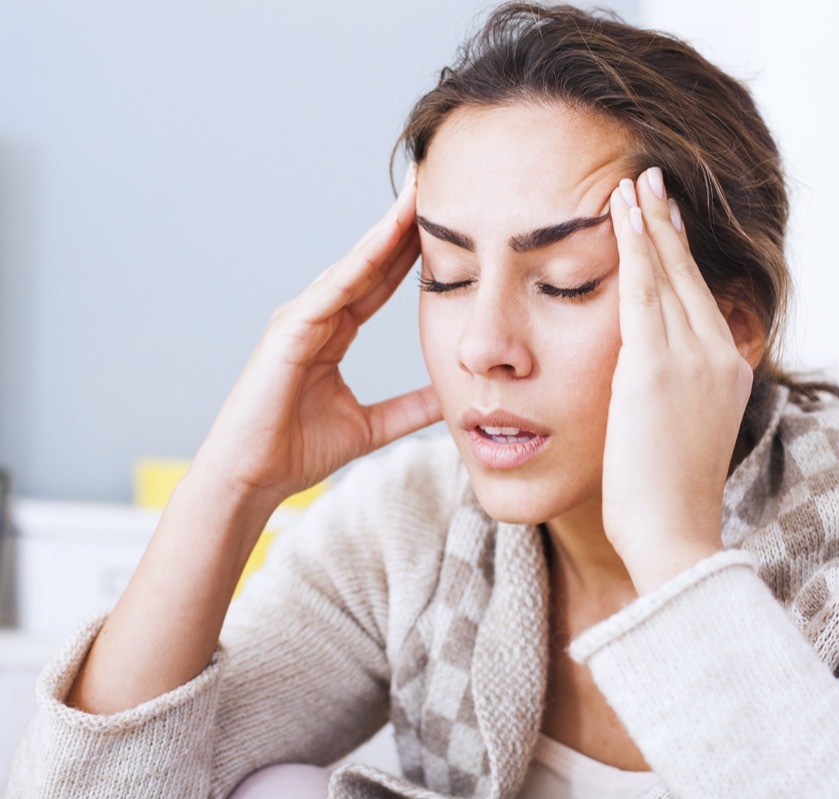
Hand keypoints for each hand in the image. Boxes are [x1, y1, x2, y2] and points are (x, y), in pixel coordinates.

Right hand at [192, 168, 440, 509]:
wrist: (251, 480)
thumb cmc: (296, 451)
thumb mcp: (373, 425)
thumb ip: (410, 408)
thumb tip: (452, 396)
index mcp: (333, 331)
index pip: (381, 280)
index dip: (412, 250)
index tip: (448, 220)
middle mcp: (316, 316)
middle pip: (369, 261)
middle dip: (401, 223)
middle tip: (434, 182)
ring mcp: (299, 319)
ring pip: (352, 265)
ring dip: (385, 229)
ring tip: (417, 194)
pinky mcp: (287, 332)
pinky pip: (331, 291)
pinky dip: (359, 263)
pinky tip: (385, 237)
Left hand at [602, 167, 753, 593]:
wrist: (674, 539)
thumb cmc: (667, 502)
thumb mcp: (680, 437)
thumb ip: (672, 398)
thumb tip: (648, 386)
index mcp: (727, 372)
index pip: (699, 299)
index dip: (681, 255)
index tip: (665, 219)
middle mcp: (719, 355)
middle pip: (689, 274)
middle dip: (668, 223)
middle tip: (651, 177)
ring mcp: (692, 359)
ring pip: (667, 272)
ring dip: (648, 221)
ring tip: (630, 180)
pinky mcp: (657, 367)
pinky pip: (643, 289)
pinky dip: (633, 244)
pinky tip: (618, 211)